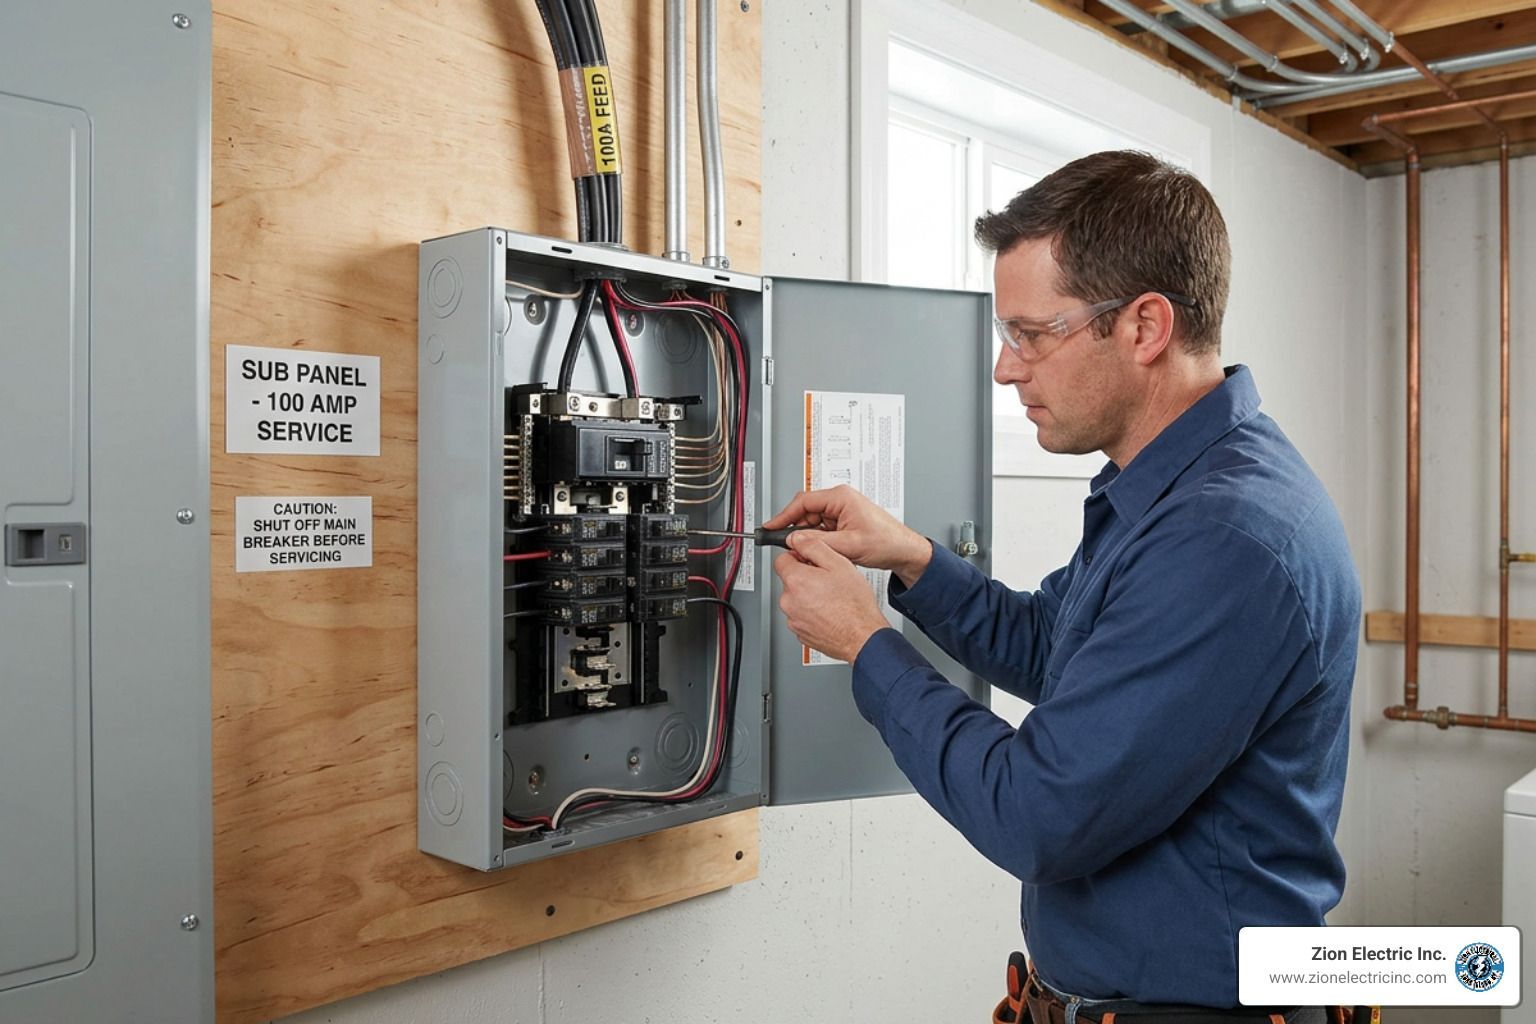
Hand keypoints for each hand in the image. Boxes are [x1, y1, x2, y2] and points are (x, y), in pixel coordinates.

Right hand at [763, 484, 931, 586]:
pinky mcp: (842, 522)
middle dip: (795, 530)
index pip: (803, 502)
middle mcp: (839, 501)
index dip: (783, 515)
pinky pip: (821, 529)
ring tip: (810, 552)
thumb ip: (819, 541)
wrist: (903, 549)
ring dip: (808, 537)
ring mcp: (840, 511)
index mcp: (841, 497)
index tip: (771, 527)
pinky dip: (816, 540)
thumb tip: (795, 539)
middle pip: (804, 512)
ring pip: (811, 522)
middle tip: (786, 545)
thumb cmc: (887, 541)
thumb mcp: (849, 544)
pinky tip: (820, 551)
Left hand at [774, 531, 890, 662]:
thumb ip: (814, 546)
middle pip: (790, 580)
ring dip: (809, 596)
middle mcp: (789, 601)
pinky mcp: (800, 633)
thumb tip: (798, 539)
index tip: (811, 560)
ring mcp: (793, 620)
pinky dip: (812, 613)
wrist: (862, 638)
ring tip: (832, 598)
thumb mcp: (839, 564)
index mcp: (795, 581)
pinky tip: (830, 612)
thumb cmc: (855, 606)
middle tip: (828, 580)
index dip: (798, 556)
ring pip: (796, 599)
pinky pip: (802, 616)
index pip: (781, 559)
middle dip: (806, 577)